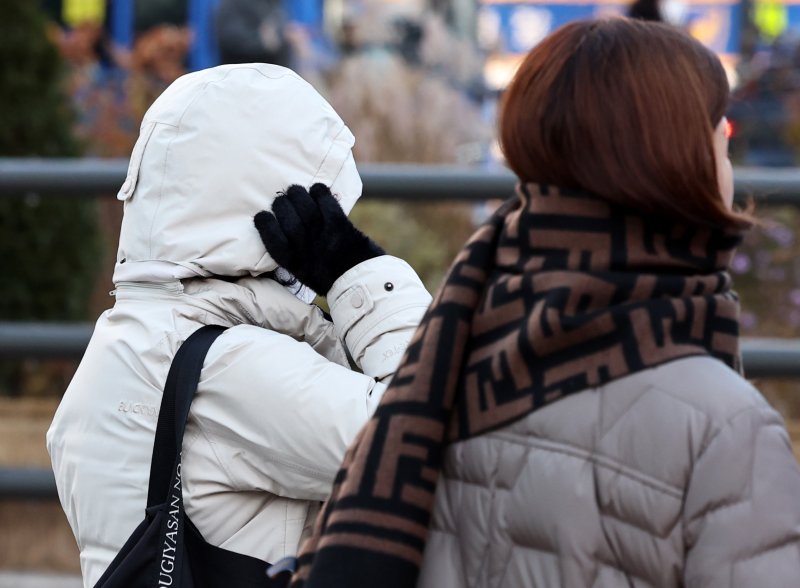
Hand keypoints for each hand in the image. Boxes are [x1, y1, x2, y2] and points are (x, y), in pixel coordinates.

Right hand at [254, 183, 383, 294]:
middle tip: (282, 200)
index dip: (265, 225)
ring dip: (297, 194)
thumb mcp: (304, 274)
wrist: (362, 281)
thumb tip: (280, 231)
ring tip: (295, 191)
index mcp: (294, 264)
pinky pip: (325, 201)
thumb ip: (293, 255)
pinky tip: (317, 190)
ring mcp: (323, 235)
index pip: (272, 241)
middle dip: (281, 205)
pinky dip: (319, 192)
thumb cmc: (330, 278)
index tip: (261, 215)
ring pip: (304, 206)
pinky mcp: (340, 225)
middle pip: (286, 219)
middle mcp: (306, 249)